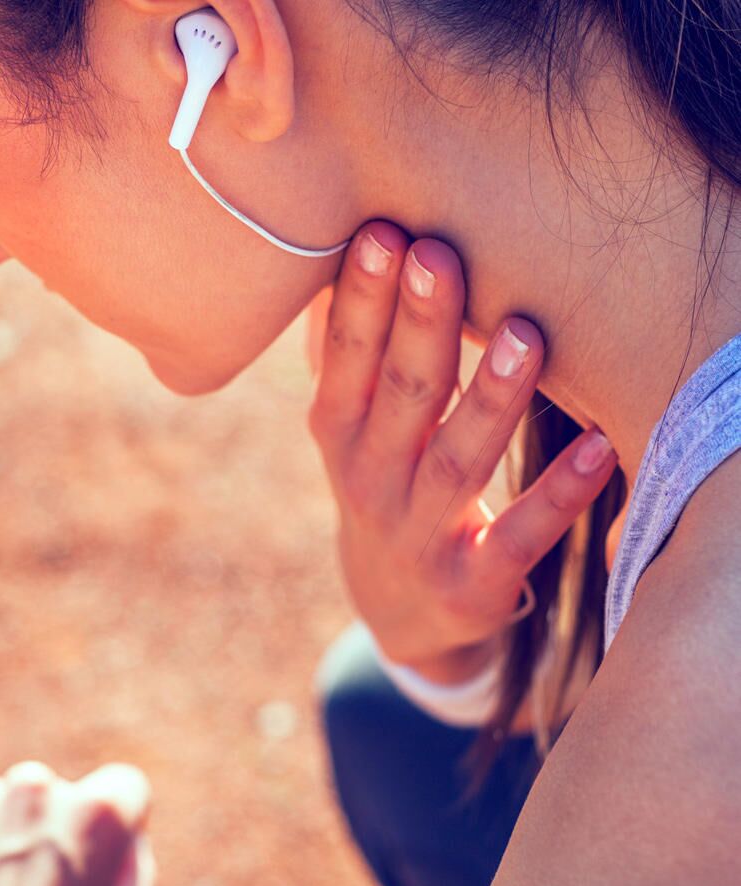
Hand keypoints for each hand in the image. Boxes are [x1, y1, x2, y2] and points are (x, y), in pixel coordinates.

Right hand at [308, 224, 617, 681]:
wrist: (397, 609)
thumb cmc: (383, 488)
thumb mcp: (347, 433)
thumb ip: (341, 359)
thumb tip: (329, 270)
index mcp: (338, 439)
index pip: (345, 365)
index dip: (361, 304)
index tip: (384, 235)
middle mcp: (371, 486)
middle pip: (401, 400)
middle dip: (420, 328)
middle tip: (441, 257)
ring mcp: (420, 538)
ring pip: (456, 463)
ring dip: (491, 400)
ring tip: (527, 335)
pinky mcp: (472, 584)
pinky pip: (518, 537)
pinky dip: (557, 495)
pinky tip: (596, 447)